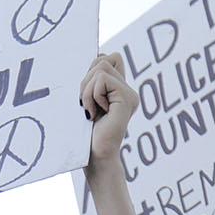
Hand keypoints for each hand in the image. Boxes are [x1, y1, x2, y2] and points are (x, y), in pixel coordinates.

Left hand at [80, 52, 137, 167]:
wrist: (94, 159)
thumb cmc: (84, 136)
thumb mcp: (85, 101)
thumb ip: (93, 80)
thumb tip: (98, 55)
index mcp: (118, 90)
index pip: (110, 57)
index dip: (94, 65)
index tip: (86, 91)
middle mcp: (127, 91)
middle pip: (104, 59)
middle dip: (86, 79)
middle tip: (85, 105)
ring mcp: (129, 95)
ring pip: (101, 67)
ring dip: (87, 89)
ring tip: (90, 111)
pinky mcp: (127, 99)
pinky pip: (102, 79)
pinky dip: (92, 94)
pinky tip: (95, 114)